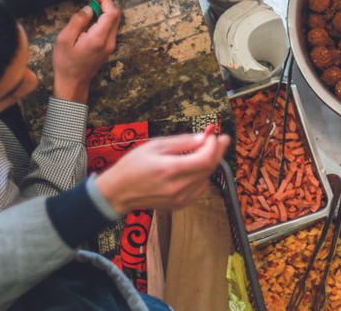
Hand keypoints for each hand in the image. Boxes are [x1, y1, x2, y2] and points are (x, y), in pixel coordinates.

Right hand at [53, 0, 119, 103]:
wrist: (72, 83)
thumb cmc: (65, 63)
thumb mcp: (64, 39)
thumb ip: (78, 21)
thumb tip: (89, 8)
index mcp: (99, 38)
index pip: (111, 13)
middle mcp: (110, 41)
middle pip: (116, 15)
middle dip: (105, 4)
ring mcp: (111, 45)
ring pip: (114, 22)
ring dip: (104, 12)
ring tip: (88, 11)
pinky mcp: (108, 48)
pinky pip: (110, 29)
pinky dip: (103, 20)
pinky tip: (89, 22)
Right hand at [94, 127, 231, 214]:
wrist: (118, 191)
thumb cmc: (133, 165)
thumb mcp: (155, 145)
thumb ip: (182, 142)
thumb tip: (204, 138)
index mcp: (171, 169)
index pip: (205, 159)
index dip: (213, 146)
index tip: (214, 135)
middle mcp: (178, 187)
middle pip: (209, 168)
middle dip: (217, 152)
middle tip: (221, 139)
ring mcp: (179, 198)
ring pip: (206, 178)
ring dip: (209, 164)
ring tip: (205, 151)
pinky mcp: (179, 205)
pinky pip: (199, 188)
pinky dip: (202, 176)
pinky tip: (195, 167)